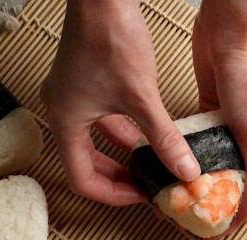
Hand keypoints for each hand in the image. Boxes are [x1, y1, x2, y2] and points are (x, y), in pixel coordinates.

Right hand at [41, 0, 199, 205]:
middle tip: (146, 186)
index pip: (82, 179)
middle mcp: (61, 112)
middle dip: (118, 177)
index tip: (140, 195)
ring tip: (151, 165)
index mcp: (65, 122)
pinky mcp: (83, 82)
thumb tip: (185, 169)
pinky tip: (146, 135)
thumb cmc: (110, 37)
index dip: (113, 194)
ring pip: (95, 141)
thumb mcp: (142, 97)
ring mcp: (70, 96)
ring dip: (122, 154)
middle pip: (86, 163)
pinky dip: (122, 132)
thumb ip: (164, 138)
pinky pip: (100, 119)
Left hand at [193, 0, 246, 235]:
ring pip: (221, 163)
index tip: (217, 230)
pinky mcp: (218, 115)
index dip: (242, 211)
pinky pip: (206, 144)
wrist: (231, 29)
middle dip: (219, 200)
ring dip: (203, 182)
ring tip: (180, 202)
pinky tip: (177, 174)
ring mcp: (241, 127)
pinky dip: (194, 158)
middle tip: (193, 219)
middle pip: (242, 179)